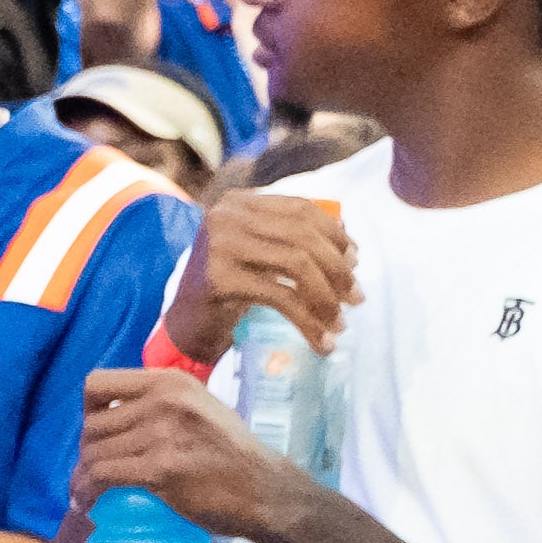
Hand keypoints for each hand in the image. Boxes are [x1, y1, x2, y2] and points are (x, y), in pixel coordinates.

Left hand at [74, 363, 303, 539]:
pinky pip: (102, 476)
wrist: (265, 490)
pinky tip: (87, 504)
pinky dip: (87, 492)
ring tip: (85, 493)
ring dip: (82, 477)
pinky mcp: (160, 468)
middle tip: (93, 473)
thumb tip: (112, 415)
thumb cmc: (231, 454)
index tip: (97, 433)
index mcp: (171, 381)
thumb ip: (161, 404)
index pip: (97, 383)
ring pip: (93, 453)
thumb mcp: (199, 408)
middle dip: (87, 452)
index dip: (87, 411)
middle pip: (91, 424)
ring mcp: (162, 434)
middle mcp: (164, 401)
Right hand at [161, 184, 357, 356]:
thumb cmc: (229, 287)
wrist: (185, 325)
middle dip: (338, 268)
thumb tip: (351, 247)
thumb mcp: (260, 252)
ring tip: (341, 320)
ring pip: (297, 264)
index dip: (336, 234)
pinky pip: (281, 297)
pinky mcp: (219, 280)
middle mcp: (225, 217)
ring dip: (328, 296)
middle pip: (303, 236)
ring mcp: (219, 246)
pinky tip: (322, 340)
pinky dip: (308, 321)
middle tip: (355, 296)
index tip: (356, 260)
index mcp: (238, 202)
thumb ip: (293, 239)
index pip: (302, 209)